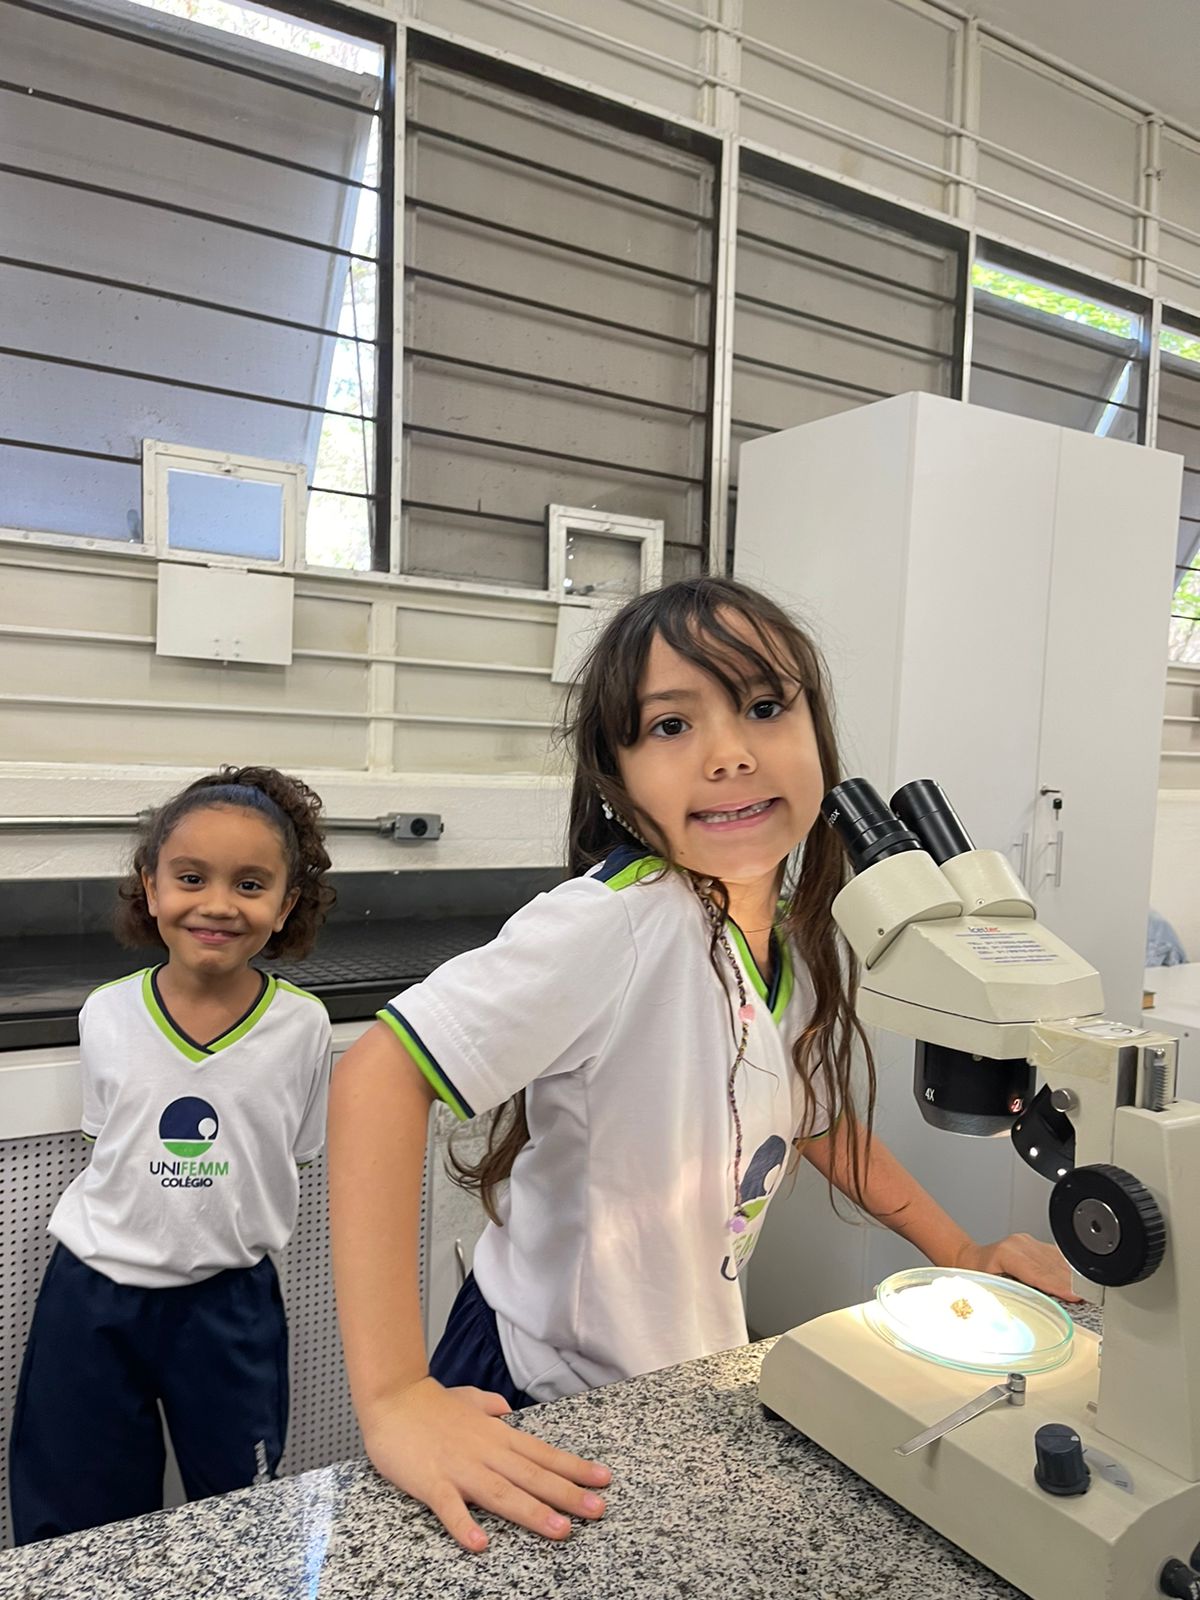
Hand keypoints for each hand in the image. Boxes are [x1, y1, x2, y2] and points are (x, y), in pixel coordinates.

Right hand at [362, 1376, 611, 1552]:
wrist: (392, 1398)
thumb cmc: (430, 1403)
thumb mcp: (469, 1399)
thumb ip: (490, 1406)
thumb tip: (508, 1411)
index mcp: (497, 1435)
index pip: (542, 1453)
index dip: (574, 1467)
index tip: (603, 1480)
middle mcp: (486, 1452)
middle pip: (532, 1475)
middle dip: (567, 1494)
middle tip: (598, 1510)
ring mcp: (460, 1468)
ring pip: (502, 1493)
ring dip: (532, 1511)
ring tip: (560, 1530)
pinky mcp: (431, 1482)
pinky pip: (449, 1507)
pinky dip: (464, 1525)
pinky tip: (479, 1544)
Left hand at [955, 1233, 1082, 1302]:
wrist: (971, 1258)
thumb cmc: (976, 1275)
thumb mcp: (988, 1289)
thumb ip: (1008, 1300)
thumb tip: (1027, 1315)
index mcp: (1007, 1254)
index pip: (1039, 1273)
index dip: (1058, 1285)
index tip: (1075, 1295)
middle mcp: (1020, 1245)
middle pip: (1053, 1267)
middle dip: (1071, 1284)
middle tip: (1089, 1299)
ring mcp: (1029, 1243)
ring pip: (1058, 1261)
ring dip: (1073, 1278)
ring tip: (1089, 1293)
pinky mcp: (1037, 1245)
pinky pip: (1057, 1258)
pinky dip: (1068, 1272)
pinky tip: (1078, 1283)